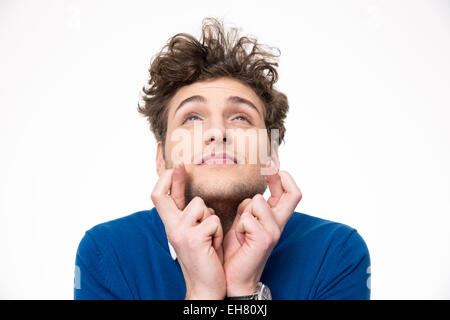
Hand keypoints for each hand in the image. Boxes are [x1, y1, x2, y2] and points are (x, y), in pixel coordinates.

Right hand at [151, 163, 225, 299]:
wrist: (205, 287)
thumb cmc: (204, 257)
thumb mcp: (195, 233)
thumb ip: (193, 214)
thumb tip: (197, 195)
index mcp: (171, 224)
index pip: (159, 196)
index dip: (164, 178)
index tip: (174, 165)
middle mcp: (171, 227)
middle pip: (160, 195)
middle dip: (172, 177)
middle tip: (180, 165)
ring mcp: (179, 232)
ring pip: (201, 205)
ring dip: (211, 218)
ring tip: (210, 236)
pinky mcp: (192, 239)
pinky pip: (213, 221)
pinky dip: (218, 232)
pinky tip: (213, 246)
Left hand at [223, 163, 301, 295]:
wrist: (234, 277)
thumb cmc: (237, 249)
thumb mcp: (243, 222)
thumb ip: (250, 208)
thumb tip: (253, 193)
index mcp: (274, 218)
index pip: (289, 192)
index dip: (283, 175)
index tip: (271, 162)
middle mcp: (279, 224)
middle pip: (294, 193)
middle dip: (279, 175)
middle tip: (268, 166)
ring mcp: (274, 231)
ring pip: (258, 200)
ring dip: (244, 211)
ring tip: (240, 228)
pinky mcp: (265, 239)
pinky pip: (248, 218)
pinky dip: (239, 225)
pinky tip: (239, 238)